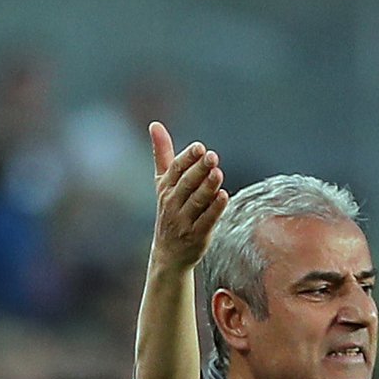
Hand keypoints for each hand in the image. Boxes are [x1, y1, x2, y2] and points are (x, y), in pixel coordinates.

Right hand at [149, 123, 228, 273]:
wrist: (168, 254)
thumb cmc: (169, 211)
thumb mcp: (162, 183)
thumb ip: (162, 154)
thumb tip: (155, 124)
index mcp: (165, 188)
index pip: (176, 170)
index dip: (188, 158)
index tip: (199, 148)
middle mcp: (172, 203)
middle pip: (187, 184)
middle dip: (199, 170)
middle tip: (212, 156)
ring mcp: (184, 221)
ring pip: (196, 202)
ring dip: (208, 188)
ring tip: (218, 173)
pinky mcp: (196, 236)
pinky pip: (206, 221)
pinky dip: (214, 209)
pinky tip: (223, 197)